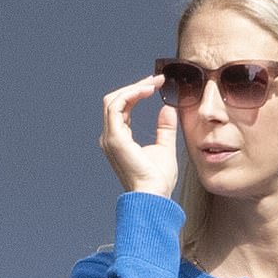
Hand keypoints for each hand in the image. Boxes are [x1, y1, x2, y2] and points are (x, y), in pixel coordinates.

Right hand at [98, 74, 178, 197]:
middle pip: (115, 100)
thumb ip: (164, 128)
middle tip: (156, 80)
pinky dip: (131, 94)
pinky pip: (117, 106)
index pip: (123, 108)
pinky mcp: (114, 139)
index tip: (156, 84)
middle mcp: (110, 138)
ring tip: (152, 83)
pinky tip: (147, 90)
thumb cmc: (158, 180)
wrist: (154, 196)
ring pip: (113, 100)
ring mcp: (110, 138)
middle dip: (135, 86)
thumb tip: (168, 109)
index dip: (138, 92)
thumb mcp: (165, 147)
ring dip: (133, 88)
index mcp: (120, 139)